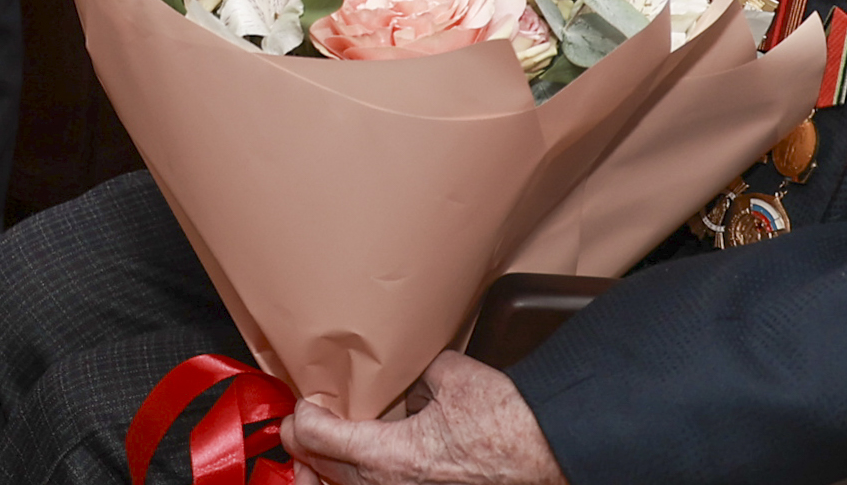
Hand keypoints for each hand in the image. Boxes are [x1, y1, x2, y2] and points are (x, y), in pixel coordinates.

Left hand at [281, 353, 562, 484]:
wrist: (549, 453)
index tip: (302, 404)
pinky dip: (357, 480)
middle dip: (304, 448)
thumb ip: (417, 374)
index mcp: (389, 457)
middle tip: (297, 427)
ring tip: (312, 461)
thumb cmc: (509, 424)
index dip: (300, 418)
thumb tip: (408, 373)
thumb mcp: (452, 376)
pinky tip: (358, 470)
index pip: (315, 438)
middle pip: (322, 472)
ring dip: (326, 474)